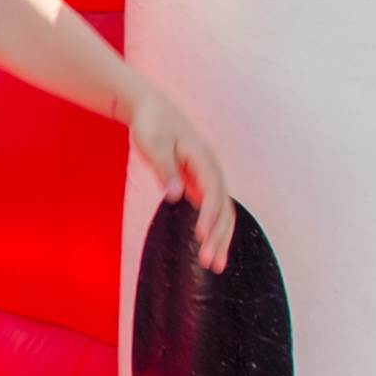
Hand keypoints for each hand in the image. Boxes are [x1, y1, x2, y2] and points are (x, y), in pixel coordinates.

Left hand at [124, 86, 235, 273]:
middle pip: (223, 207)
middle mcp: (211, 169)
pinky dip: (213, 230)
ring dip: (220, 238)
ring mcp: (208, 177)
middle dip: (219, 236)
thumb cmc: (152, 125)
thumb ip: (165, 169)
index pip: (212, 191)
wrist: (153, 109)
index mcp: (202, 158)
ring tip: (215, 266)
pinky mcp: (200, 183)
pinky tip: (210, 248)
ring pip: (222, 211)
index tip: (202, 236)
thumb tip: (175, 196)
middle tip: (212, 264)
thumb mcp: (153, 144)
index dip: (209, 215)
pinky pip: (213, 210)